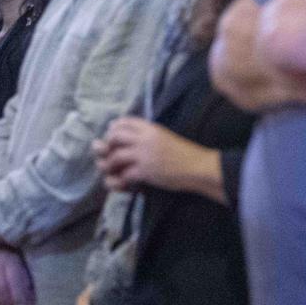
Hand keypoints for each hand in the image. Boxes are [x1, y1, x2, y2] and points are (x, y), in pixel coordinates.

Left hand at [93, 117, 214, 194]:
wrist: (198, 167)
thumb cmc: (183, 153)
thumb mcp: (164, 137)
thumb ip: (147, 135)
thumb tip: (129, 136)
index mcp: (151, 128)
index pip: (124, 121)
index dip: (113, 129)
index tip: (112, 137)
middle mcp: (145, 138)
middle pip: (114, 136)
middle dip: (107, 146)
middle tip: (109, 154)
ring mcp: (145, 155)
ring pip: (115, 156)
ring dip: (110, 165)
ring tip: (111, 171)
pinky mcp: (146, 171)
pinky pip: (124, 174)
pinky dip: (120, 180)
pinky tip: (124, 182)